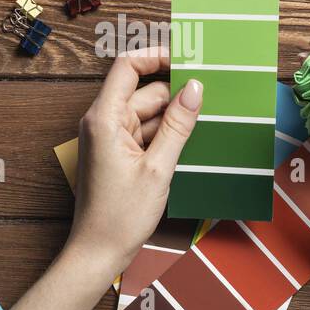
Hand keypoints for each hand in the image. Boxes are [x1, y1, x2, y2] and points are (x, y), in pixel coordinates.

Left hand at [68, 48, 201, 276]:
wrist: (98, 252)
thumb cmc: (120, 216)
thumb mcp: (158, 168)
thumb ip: (178, 125)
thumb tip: (196, 88)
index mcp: (104, 118)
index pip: (127, 67)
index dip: (157, 57)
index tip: (187, 59)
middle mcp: (103, 122)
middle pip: (144, 92)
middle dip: (175, 95)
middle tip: (210, 100)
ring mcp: (109, 138)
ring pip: (148, 113)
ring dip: (173, 119)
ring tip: (203, 129)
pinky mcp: (117, 153)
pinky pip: (145, 132)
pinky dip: (165, 136)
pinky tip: (187, 146)